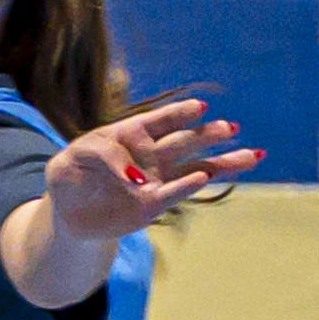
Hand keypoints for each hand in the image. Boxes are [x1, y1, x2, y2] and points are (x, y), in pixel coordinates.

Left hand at [44, 96, 264, 243]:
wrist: (66, 211)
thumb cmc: (69, 176)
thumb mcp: (70, 158)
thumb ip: (100, 155)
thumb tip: (136, 177)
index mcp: (132, 134)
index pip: (161, 120)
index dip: (180, 113)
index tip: (199, 108)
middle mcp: (152, 155)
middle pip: (187, 141)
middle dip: (209, 134)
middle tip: (230, 128)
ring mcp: (157, 179)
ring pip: (197, 167)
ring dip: (222, 161)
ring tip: (253, 154)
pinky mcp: (153, 205)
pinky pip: (175, 193)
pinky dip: (188, 186)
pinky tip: (205, 179)